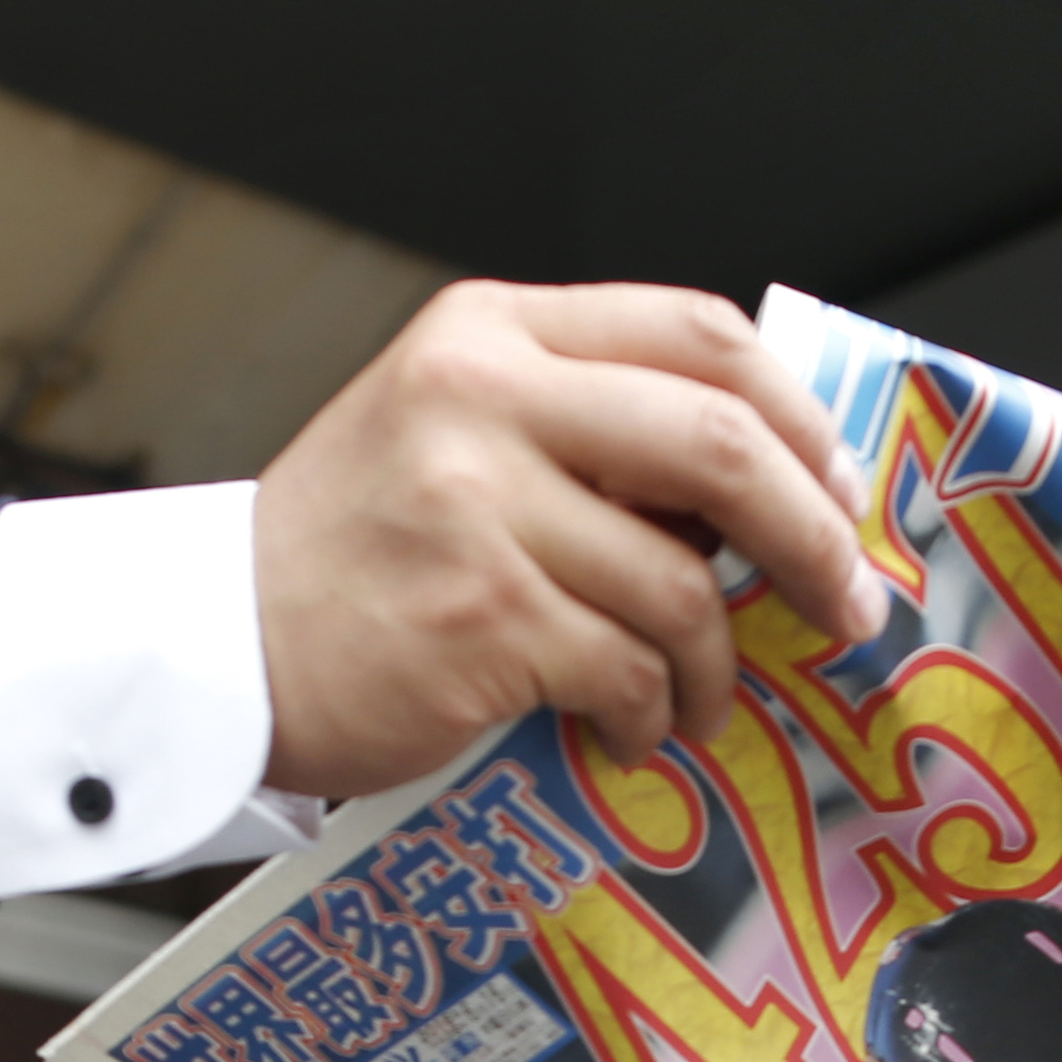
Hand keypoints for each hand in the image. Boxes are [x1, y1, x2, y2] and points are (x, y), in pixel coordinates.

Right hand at [249, 282, 889, 792]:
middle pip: (721, 444)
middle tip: (846, 604)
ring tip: (698, 699)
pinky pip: (627, 669)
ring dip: (717, 663)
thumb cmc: (357, 553)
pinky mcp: (479, 616)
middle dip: (813, 538)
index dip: (799, 418)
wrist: (215, 644)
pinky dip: (649, 714)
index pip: (699, 335)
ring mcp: (476, 504)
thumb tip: (775, 485)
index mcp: (495, 330)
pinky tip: (627, 730)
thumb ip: (590, 427)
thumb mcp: (457, 432)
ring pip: (681, 583)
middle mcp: (483, 396)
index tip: (840, 491)